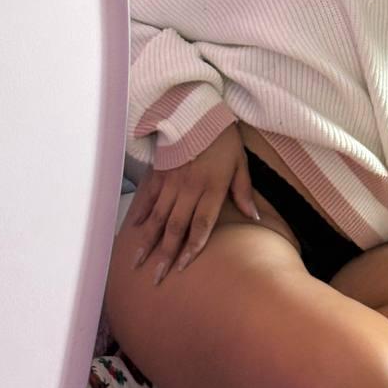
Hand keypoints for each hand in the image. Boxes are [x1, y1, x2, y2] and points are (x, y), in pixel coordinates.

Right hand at [126, 122, 259, 285]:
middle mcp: (189, 188)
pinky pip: (148, 195)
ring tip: (138, 262)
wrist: (197, 108)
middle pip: (175, 227)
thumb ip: (243, 191)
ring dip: (148, 241)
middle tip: (155, 278)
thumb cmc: (223, 136)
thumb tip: (254, 217)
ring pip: (158, 216)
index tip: (181, 269)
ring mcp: (171, 180)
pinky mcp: (159, 170)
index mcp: (212, 187)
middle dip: (165, 255)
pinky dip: (140, 212)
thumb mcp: (240, 162)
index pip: (201, 225)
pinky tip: (134, 229)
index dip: (191, 248)